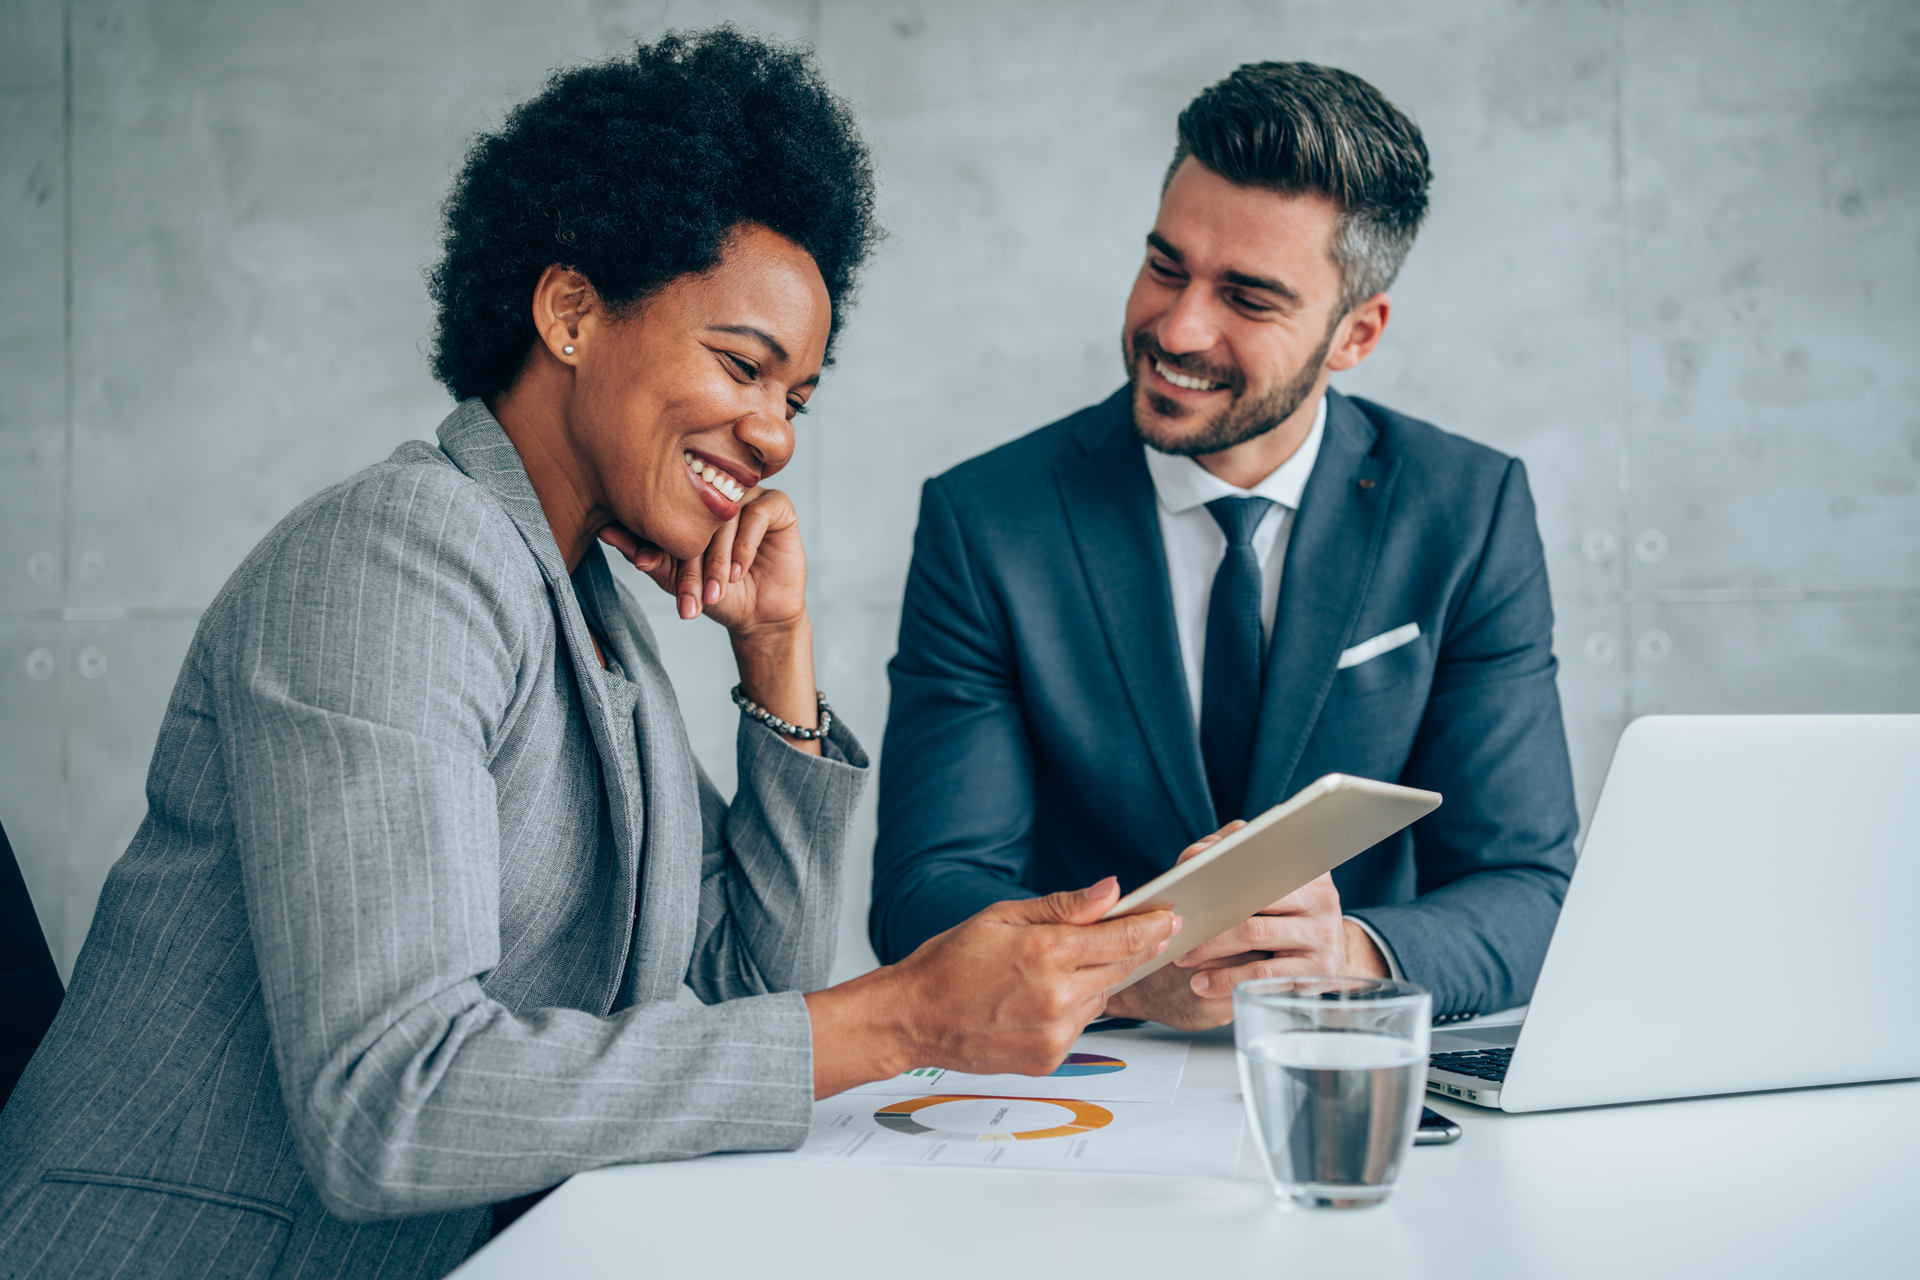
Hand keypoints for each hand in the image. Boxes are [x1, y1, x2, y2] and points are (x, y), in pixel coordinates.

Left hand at [600, 488, 820, 753]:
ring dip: (719, 557)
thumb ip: (643, 552)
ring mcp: (748, 495)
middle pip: (699, 511)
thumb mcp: (673, 578)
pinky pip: (758, 512)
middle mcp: (719, 491)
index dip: (657, 537)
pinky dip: (745, 545)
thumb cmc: (715, 593)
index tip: (645, 565)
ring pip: (727, 514)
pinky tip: (738, 572)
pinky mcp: (778, 505)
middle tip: (689, 595)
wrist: (757, 616)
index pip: (669, 506)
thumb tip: (603, 530)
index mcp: (690, 499)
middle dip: (692, 558)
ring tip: (716, 590)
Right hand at [803, 879, 1181, 1097]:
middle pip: (1120, 969)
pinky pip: (1081, 1026)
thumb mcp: (1003, 917)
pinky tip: (1043, 999)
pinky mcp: (1049, 1058)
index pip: (1122, 937)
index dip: (1151, 926)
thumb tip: (1111, 891)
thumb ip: (1064, 907)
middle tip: (1145, 933)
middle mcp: (1057, 996)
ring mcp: (1055, 1032)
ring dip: (1097, 981)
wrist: (914, 1017)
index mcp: (1047, 952)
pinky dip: (1074, 1010)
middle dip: (1133, 950)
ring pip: (1102, 999)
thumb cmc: (949, 963)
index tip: (1168, 918)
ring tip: (1062, 968)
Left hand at [1107, 820, 1391, 1024]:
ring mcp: (1322, 937)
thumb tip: (1194, 855)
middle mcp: (1320, 896)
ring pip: (1254, 936)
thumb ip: (1226, 857)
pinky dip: (1228, 980)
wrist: (1321, 964)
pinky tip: (1203, 984)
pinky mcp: (1316, 978)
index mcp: (1304, 863)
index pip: (1257, 850)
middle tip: (1171, 925)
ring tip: (1181, 957)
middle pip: (1250, 897)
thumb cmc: (1272, 918)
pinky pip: (1266, 978)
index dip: (1218, 857)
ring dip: (1210, 948)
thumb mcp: (1254, 883)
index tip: (1187, 867)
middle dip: (1206, 912)